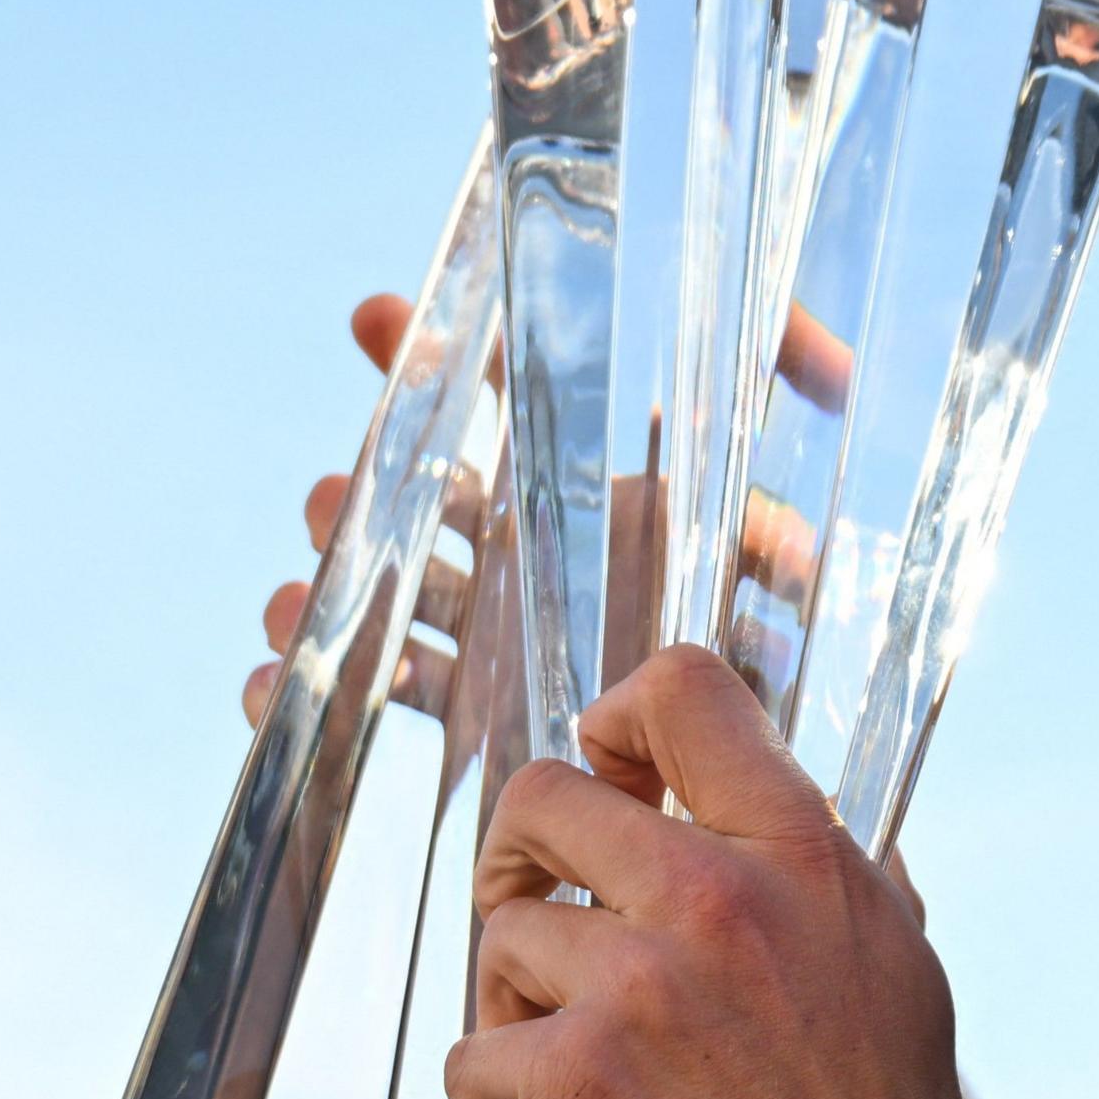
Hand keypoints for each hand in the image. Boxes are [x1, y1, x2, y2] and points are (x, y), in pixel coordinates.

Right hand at [242, 297, 848, 726]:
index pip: (496, 405)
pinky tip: (267, 683)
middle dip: (365, 488)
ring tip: (293, 599)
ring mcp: (490, 633)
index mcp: (585, 490)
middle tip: (336, 499)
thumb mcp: (782, 516)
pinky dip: (308, 688)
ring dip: (327, 586)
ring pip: (385, 590)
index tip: (377, 317)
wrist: (755, 781)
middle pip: (417, 498)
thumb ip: (802, 431)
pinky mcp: (472, 718)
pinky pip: (379, 693)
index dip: (431, 355)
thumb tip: (831, 364)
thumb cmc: (776, 624)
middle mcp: (527, 554)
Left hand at [449, 647, 1098, 1098]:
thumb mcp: (888, 955)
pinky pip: (471, 1064)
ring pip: (501, 941)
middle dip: (516, 861)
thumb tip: (782, 814)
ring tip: (568, 1090)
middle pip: (544, 797)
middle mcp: (721, 895)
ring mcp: (643, 981)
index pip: (684, 691)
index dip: (615, 723)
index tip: (608, 779)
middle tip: (532, 923)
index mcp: (800, 854)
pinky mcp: (579, 1074)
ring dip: (514, 1018)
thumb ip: (819, 875)